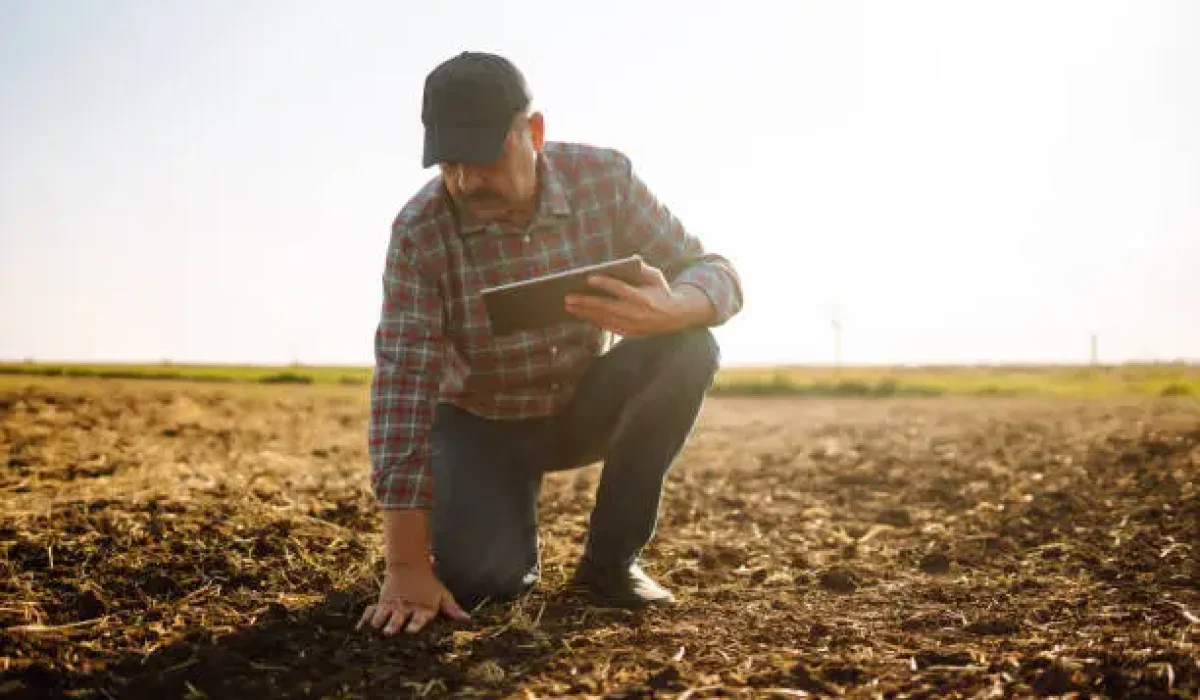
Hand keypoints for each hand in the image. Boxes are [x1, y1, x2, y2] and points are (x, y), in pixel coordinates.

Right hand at [356, 563, 469, 635]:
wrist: (409, 566)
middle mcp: (405, 608)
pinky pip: (370, 611)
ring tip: (373, 630)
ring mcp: (391, 606)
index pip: (419, 618)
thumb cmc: (428, 585)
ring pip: (382, 614)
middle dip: (393, 625)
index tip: (411, 631)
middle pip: (398, 618)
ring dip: (378, 622)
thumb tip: (467, 619)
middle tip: (389, 632)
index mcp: (421, 608)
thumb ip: (452, 609)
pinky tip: (358, 630)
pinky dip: (364, 620)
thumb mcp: (442, 595)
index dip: (415, 624)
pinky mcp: (380, 603)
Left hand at [565, 259, 711, 335]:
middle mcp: (636, 313)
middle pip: (607, 307)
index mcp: (644, 297)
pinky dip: (594, 321)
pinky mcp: (629, 333)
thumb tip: (631, 260)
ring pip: (604, 319)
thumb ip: (643, 269)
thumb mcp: (657, 277)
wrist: (675, 317)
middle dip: (586, 302)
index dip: (605, 283)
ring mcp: (632, 325)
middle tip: (568, 298)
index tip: (589, 277)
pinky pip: (608, 327)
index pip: (621, 289)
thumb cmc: (662, 292)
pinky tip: (581, 315)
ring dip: (585, 313)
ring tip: (569, 307)